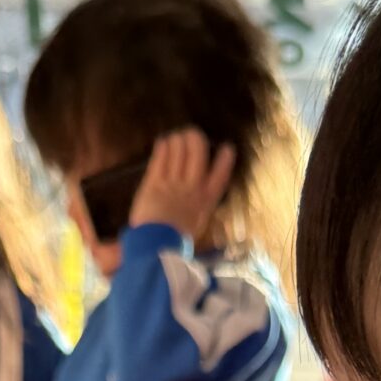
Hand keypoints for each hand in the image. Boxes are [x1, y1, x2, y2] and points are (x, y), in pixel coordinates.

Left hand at [130, 128, 236, 242]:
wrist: (155, 247)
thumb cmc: (176, 244)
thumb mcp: (196, 226)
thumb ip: (199, 208)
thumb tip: (201, 196)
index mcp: (206, 202)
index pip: (220, 176)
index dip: (225, 160)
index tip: (227, 147)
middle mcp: (192, 189)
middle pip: (197, 154)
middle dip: (195, 139)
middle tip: (191, 133)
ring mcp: (172, 184)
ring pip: (178, 152)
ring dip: (177, 140)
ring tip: (175, 136)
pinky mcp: (153, 183)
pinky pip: (160, 160)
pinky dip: (162, 148)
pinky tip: (162, 142)